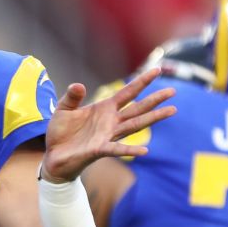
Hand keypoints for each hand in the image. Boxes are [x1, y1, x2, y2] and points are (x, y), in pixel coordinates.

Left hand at [40, 66, 176, 182]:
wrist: (54, 155)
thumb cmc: (61, 133)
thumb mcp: (63, 110)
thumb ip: (72, 97)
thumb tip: (79, 85)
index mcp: (104, 109)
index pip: (127, 93)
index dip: (141, 82)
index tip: (156, 70)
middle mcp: (111, 121)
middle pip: (138, 108)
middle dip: (155, 99)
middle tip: (173, 90)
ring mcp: (108, 136)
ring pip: (135, 125)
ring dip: (153, 118)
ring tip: (172, 110)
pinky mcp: (99, 149)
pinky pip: (117, 149)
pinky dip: (129, 150)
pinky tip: (145, 150)